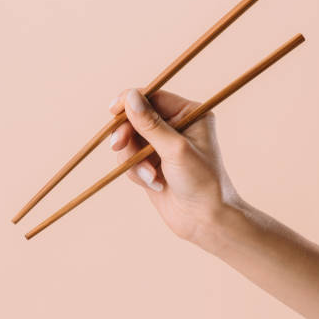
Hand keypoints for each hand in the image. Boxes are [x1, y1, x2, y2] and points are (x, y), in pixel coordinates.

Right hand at [109, 88, 239, 246]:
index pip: (153, 97)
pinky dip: (136, 171)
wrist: (205, 220)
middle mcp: (177, 126)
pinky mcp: (152, 164)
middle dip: (128, 135)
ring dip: (134, 159)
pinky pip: (130, 159)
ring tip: (151, 176)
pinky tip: (154, 184)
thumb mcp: (175, 149)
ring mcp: (162, 146)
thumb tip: (130, 97)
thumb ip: (150, 124)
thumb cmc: (201, 182)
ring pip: (130, 140)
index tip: (113, 110)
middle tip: (118, 145)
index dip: (131, 102)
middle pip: (136, 118)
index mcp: (190, 114)